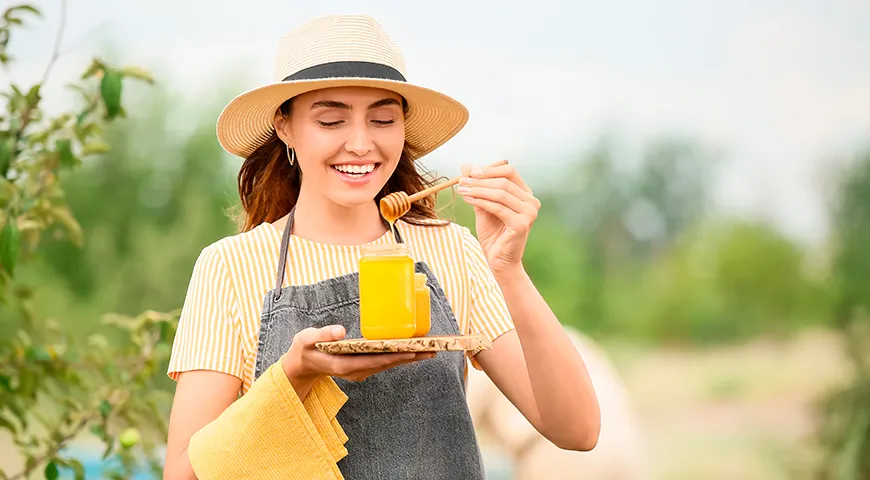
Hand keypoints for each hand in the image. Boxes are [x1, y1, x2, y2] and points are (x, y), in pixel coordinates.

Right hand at [282, 325, 433, 387]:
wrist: (302, 365)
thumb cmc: (304, 349)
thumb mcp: (306, 339)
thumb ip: (322, 334)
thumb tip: (340, 331)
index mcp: (345, 365)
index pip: (374, 361)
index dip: (393, 356)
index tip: (411, 351)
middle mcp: (356, 371)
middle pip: (387, 364)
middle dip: (409, 357)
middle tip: (432, 350)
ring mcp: (360, 371)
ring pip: (388, 364)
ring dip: (408, 357)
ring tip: (430, 350)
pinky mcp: (363, 367)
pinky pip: (384, 362)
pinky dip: (399, 356)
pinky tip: (412, 350)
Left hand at [458, 161, 540, 274]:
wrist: (499, 259)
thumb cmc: (493, 233)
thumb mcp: (483, 205)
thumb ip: (478, 187)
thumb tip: (466, 165)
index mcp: (526, 194)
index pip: (509, 172)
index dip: (489, 169)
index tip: (469, 171)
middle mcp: (532, 201)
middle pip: (504, 181)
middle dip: (480, 179)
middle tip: (461, 180)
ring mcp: (529, 212)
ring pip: (500, 193)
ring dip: (478, 189)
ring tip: (461, 189)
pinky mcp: (522, 223)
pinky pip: (497, 207)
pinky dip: (480, 201)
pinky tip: (467, 199)